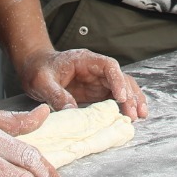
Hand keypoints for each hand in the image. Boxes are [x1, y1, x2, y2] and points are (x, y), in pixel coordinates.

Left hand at [16, 47, 148, 119]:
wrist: (35, 69)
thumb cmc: (39, 70)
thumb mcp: (43, 82)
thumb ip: (56, 95)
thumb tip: (71, 111)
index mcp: (86, 60)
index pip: (108, 66)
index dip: (117, 80)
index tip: (121, 97)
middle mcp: (97, 69)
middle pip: (121, 78)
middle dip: (130, 95)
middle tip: (133, 114)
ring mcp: (99, 81)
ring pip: (123, 87)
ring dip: (133, 100)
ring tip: (140, 115)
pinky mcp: (97, 92)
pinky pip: (116, 97)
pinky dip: (125, 106)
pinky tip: (131, 116)